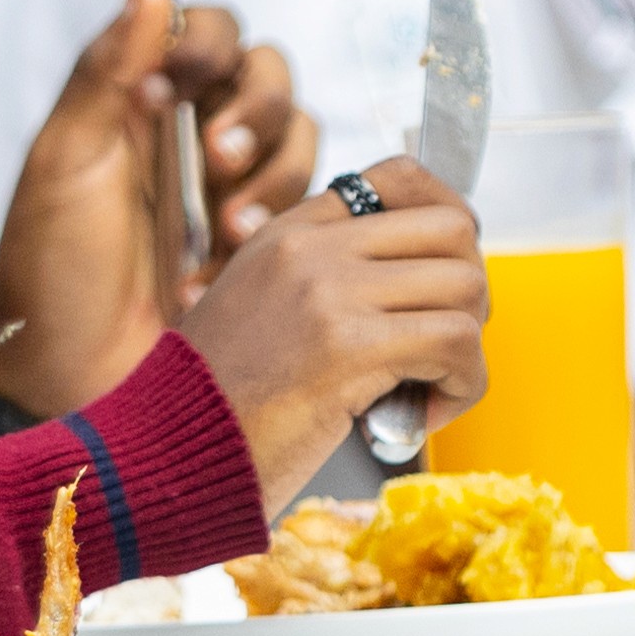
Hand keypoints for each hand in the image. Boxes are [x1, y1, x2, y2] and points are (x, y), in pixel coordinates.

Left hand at [0, 0, 306, 409]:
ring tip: (229, 231)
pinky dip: (280, 231)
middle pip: (271, 78)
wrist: (60, 376)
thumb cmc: (47, 266)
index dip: (207, 43)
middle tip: (214, 160)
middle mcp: (199, 135)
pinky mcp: (266, 248)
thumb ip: (106, 69)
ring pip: (302, 141)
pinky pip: (312, 213)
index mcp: (146, 100)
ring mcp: (236, 192)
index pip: (210, 30)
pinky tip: (226, 270)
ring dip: (273, 177)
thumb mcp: (64, 162)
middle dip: (254, 112)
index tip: (174, 83)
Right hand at [180, 156, 492, 507]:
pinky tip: (423, 414)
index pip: (400, 176)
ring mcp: (328, 292)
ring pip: (466, 284)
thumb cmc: (216, 407)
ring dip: (467, 347)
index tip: (445, 276)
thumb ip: (325, 285)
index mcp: (289, 232)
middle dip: (469, 290)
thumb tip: (420, 287)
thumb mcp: (261, 313)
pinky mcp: (347, 347)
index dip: (448, 221)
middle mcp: (310, 248)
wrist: (165, 459)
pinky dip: (462, 385)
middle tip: (443, 345)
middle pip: (452, 227)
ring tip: (431, 388)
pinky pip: (456, 343)